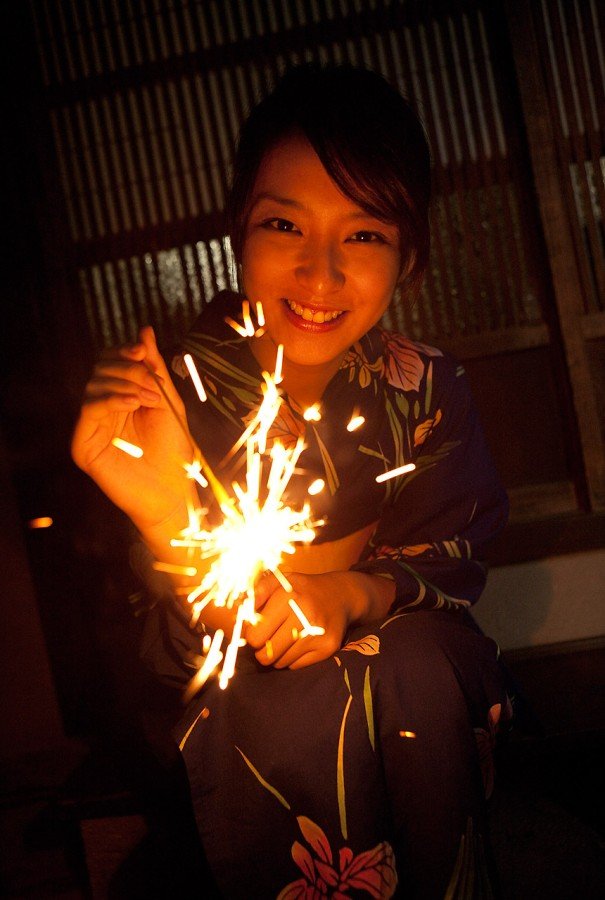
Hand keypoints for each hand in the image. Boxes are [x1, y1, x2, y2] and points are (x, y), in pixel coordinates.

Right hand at [71, 326, 194, 530]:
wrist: (174, 492)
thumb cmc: (174, 452)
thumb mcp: (169, 402)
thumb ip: (155, 368)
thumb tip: (144, 330)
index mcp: (121, 398)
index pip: (110, 362)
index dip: (123, 352)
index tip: (141, 350)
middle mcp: (102, 411)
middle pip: (99, 369)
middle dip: (128, 369)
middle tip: (152, 385)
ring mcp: (91, 428)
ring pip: (93, 385)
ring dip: (124, 384)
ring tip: (148, 399)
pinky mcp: (84, 446)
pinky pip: (88, 409)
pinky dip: (111, 399)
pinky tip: (133, 404)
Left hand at [246, 569, 394, 669]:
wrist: (340, 595)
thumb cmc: (301, 589)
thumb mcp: (280, 581)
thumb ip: (257, 592)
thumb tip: (239, 611)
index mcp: (287, 597)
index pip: (255, 635)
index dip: (251, 636)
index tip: (255, 630)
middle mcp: (304, 615)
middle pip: (266, 654)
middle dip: (261, 650)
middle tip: (266, 641)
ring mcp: (317, 634)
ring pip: (280, 663)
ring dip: (276, 656)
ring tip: (283, 639)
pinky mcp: (328, 648)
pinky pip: (296, 666)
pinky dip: (292, 659)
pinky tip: (298, 644)